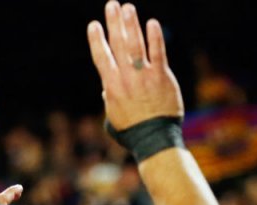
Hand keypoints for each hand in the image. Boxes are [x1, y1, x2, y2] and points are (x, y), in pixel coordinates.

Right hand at [87, 2, 184, 129]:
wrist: (154, 140)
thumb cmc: (132, 132)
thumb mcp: (113, 118)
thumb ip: (108, 100)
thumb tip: (106, 90)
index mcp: (111, 86)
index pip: (101, 56)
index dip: (97, 39)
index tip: (94, 25)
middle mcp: (126, 77)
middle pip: (118, 44)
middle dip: (113, 22)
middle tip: (111, 4)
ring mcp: (144, 76)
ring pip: (136, 44)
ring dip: (131, 24)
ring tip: (128, 7)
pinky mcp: (162, 77)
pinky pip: (158, 53)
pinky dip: (155, 37)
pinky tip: (152, 23)